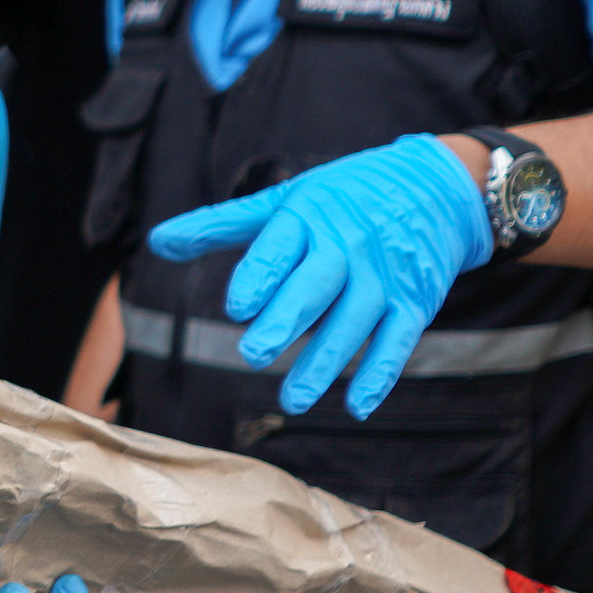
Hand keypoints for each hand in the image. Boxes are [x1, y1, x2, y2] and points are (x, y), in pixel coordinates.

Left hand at [145, 135, 489, 418]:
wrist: (436, 186)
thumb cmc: (343, 198)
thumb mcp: (285, 199)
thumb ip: (221, 225)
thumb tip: (157, 242)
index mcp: (309, 216)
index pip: (281, 246)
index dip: (260, 275)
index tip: (236, 306)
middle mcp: (347, 246)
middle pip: (316, 285)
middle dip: (286, 320)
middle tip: (251, 355)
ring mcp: (383, 276)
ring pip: (353, 321)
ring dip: (324, 362)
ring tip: (292, 399)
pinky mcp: (414, 301)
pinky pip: (398, 340)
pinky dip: (380, 373)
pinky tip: (357, 405)